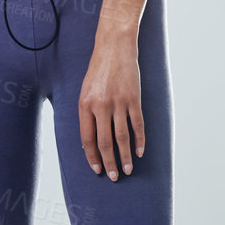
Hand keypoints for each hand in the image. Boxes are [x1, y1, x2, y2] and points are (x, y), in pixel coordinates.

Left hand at [78, 36, 143, 179]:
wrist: (114, 47)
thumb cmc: (98, 70)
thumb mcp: (85, 90)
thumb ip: (87, 113)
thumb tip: (90, 139)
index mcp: (85, 105)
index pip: (87, 138)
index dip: (92, 156)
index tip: (97, 169)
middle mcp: (100, 106)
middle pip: (105, 142)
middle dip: (109, 162)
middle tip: (114, 176)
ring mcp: (118, 103)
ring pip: (122, 137)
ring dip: (125, 156)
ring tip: (128, 170)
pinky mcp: (134, 99)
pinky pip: (137, 125)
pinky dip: (139, 140)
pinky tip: (140, 152)